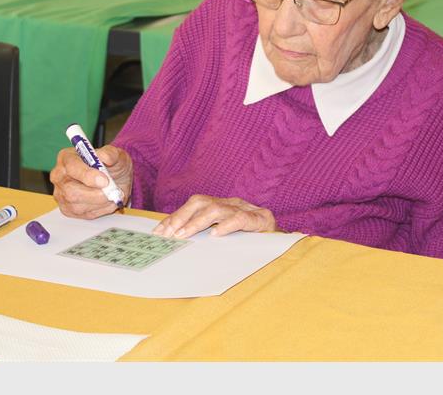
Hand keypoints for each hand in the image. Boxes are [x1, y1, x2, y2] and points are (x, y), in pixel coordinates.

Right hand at [50, 144, 132, 218]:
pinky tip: (108, 201)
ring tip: (113, 194)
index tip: (104, 181)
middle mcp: (60, 176)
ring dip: (100, 203)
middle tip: (112, 191)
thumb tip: (105, 157)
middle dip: (95, 194)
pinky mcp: (68, 209)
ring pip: (77, 206)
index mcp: (67, 158)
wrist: (115, 179)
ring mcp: (62, 194)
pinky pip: (84, 214)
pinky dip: (101, 210)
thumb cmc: (112, 165)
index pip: (72, 167)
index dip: (87, 175)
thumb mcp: (116, 155)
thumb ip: (111, 154)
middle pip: (71, 191)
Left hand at [152, 195, 278, 238]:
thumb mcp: (226, 234)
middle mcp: (231, 203)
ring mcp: (245, 209)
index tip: (159, 231)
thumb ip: (207, 233)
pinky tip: (216, 235)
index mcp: (222, 205)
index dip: (175, 216)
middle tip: (168, 234)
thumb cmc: (251, 240)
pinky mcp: (259, 219)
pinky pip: (240, 219)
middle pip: (201, 201)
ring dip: (197, 222)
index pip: (193, 205)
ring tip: (184, 235)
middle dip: (181, 216)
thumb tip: (177, 239)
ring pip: (216, 208)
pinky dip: (226, 226)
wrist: (283, 241)